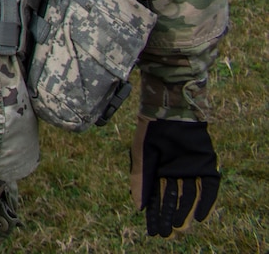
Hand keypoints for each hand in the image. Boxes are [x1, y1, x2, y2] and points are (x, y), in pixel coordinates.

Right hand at [131, 118, 219, 236]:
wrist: (169, 112)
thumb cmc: (151, 132)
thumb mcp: (141, 157)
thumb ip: (139, 181)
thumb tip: (138, 207)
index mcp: (157, 171)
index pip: (156, 198)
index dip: (154, 214)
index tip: (153, 230)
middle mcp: (174, 173)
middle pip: (173, 200)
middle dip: (169, 216)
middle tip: (167, 233)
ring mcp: (191, 170)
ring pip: (189, 197)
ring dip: (185, 212)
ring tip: (181, 227)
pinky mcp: (205, 166)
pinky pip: (208, 189)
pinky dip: (206, 203)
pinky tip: (201, 217)